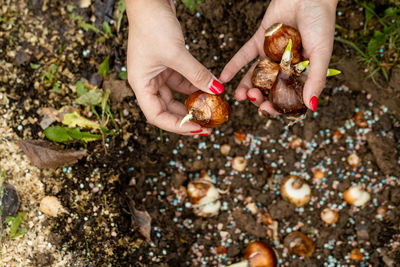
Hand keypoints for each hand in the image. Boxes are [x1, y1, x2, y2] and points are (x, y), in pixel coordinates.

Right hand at [126, 0, 223, 134]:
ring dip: (193, 101)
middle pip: (167, 109)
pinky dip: (195, 84)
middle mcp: (147, 82)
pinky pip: (182, 80)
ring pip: (176, 95)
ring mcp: (157, 73)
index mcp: (140, 84)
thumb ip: (197, 75)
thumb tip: (217, 91)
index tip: (198, 129)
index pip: (157, 116)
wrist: (150, 0)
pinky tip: (210, 86)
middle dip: (187, 117)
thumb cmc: (153, 25)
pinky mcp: (167, 64)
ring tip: (212, 107)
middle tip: (208, 124)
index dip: (177, 126)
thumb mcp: (176, 54)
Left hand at [219, 0, 337, 113]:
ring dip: (246, 86)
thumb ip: (316, 80)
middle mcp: (284, 66)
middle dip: (259, 97)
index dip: (277, 106)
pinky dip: (233, 66)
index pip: (287, 96)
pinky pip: (244, 56)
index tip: (267, 110)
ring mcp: (270, 54)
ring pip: (255, 75)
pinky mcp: (259, 41)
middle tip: (253, 99)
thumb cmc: (321, 23)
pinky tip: (224, 77)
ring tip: (239, 95)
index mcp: (301, 73)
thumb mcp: (321, 54)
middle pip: (269, 88)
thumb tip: (311, 107)